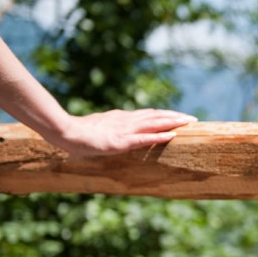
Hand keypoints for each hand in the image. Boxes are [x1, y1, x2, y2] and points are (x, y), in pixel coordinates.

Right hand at [50, 109, 197, 155]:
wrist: (63, 132)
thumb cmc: (77, 134)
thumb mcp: (99, 130)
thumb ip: (110, 131)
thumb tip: (116, 136)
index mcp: (121, 118)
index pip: (148, 115)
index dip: (164, 115)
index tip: (180, 116)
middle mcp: (126, 121)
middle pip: (155, 116)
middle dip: (175, 117)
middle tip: (193, 118)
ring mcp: (123, 130)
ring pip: (153, 124)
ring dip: (172, 122)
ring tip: (189, 122)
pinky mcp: (120, 142)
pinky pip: (143, 139)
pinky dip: (158, 137)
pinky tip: (172, 136)